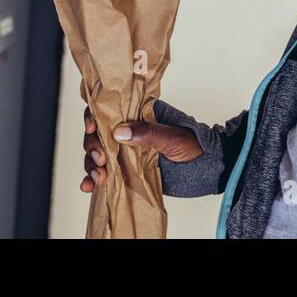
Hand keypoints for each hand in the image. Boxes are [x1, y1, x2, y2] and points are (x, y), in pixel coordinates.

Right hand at [79, 105, 202, 191]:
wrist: (208, 169)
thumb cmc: (195, 145)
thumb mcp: (173, 137)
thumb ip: (148, 134)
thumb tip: (118, 131)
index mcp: (140, 114)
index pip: (110, 109)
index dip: (95, 116)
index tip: (92, 128)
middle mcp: (130, 131)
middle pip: (98, 134)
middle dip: (93, 146)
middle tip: (101, 160)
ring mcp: (127, 151)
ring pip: (99, 154)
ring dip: (92, 165)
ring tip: (98, 179)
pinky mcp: (128, 170)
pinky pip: (107, 172)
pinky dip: (94, 179)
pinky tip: (88, 187)